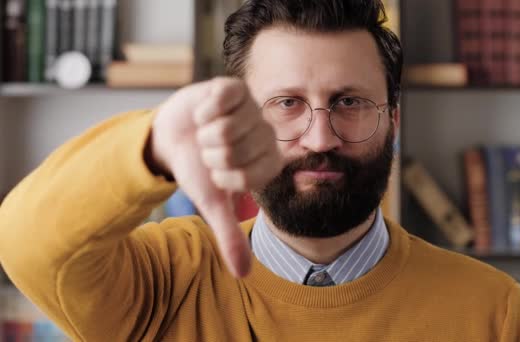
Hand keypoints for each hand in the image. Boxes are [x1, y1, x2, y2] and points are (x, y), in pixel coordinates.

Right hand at [150, 77, 283, 276]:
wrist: (174, 137)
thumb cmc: (197, 169)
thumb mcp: (212, 203)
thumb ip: (229, 236)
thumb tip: (244, 275)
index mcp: (268, 164)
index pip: (243, 176)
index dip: (220, 176)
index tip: (218, 172)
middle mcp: (266, 135)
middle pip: (232, 151)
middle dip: (209, 155)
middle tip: (210, 150)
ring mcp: (253, 109)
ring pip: (225, 128)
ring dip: (204, 133)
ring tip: (207, 131)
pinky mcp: (235, 88)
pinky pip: (220, 101)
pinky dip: (203, 111)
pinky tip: (206, 112)